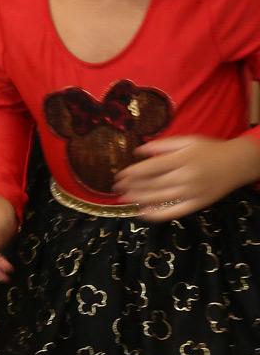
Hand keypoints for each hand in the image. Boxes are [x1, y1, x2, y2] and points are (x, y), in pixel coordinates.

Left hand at [115, 135, 259, 221]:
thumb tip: (138, 151)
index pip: (152, 168)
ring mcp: (193, 192)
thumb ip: (162, 145)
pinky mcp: (198, 204)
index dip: (132, 173)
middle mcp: (187, 177)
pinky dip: (158, 215)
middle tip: (116, 188)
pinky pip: (175, 212)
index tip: (118, 175)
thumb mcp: (186, 140)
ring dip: (140, 200)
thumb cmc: (209, 149)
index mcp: (183, 159)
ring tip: (124, 199)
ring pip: (161, 198)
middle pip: (153, 184)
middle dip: (132, 187)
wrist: (238, 163)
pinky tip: (142, 213)